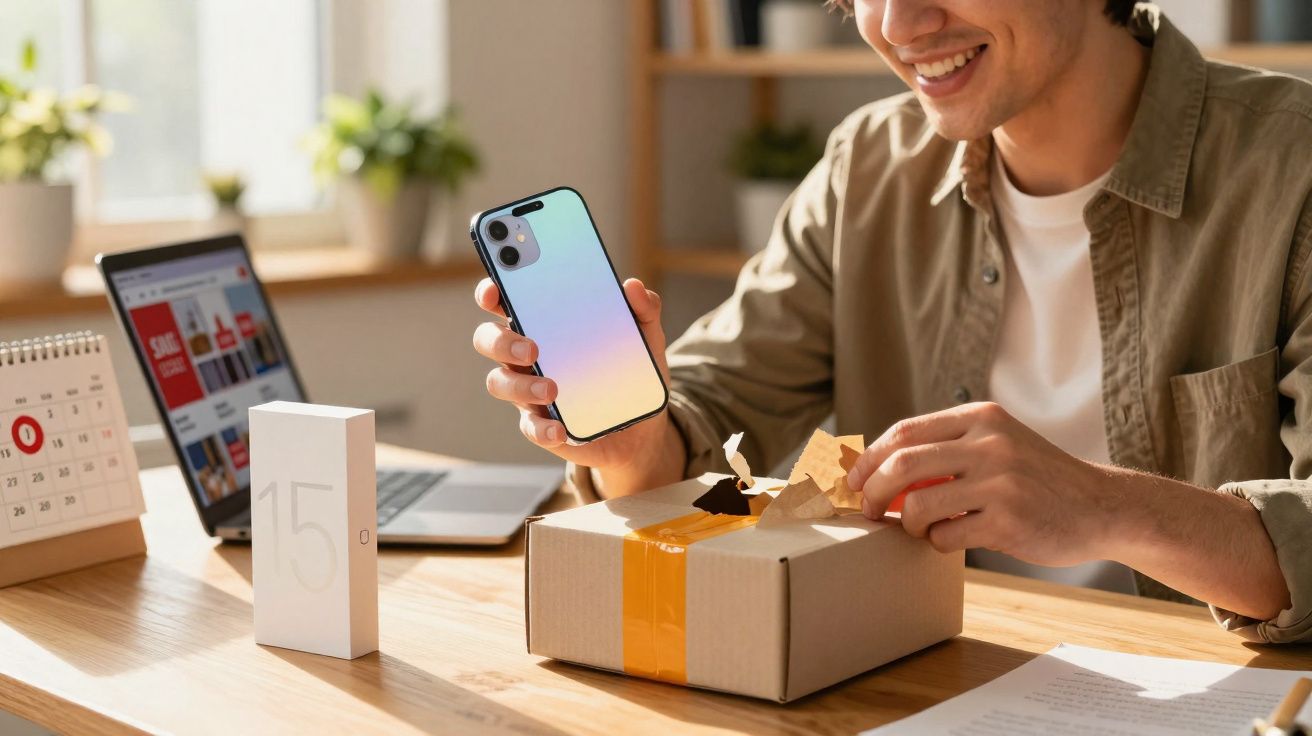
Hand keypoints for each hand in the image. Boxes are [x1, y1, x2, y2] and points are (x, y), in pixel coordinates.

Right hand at [471, 277, 681, 487]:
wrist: (642, 424)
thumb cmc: (631, 369)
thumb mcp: (645, 337)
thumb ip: (642, 308)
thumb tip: (634, 287)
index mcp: (543, 322)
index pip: (504, 301)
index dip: (491, 293)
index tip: (493, 291)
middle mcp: (526, 354)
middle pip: (489, 339)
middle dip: (501, 341)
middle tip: (532, 348)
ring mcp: (529, 390)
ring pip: (500, 382)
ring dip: (520, 385)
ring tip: (552, 389)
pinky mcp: (542, 424)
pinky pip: (530, 426)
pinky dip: (542, 428)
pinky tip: (560, 429)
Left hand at [845, 402, 1119, 565]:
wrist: (1101, 507)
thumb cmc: (1038, 480)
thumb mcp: (998, 444)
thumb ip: (949, 448)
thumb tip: (877, 470)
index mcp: (981, 417)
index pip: (904, 432)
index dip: (869, 458)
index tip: (854, 481)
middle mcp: (989, 443)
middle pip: (901, 464)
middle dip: (872, 491)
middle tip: (868, 510)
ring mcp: (1000, 481)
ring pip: (918, 504)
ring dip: (907, 523)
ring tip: (920, 528)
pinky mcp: (1009, 520)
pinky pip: (946, 535)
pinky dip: (938, 542)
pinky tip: (955, 538)